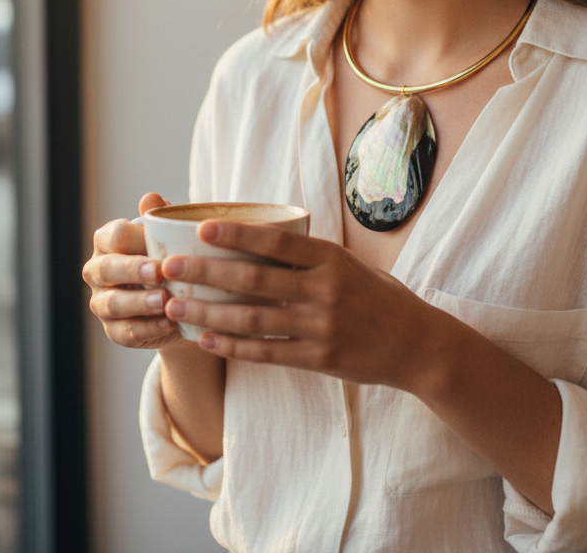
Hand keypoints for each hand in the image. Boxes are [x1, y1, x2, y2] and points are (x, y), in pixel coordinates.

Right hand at [83, 192, 180, 349]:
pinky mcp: (114, 331)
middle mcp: (98, 271)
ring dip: (138, 302)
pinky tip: (169, 322)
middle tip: (158, 272)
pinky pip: (126, 332)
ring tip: (164, 300)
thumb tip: (151, 198)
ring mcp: (102, 303)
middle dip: (131, 270)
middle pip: (106, 269)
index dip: (134, 240)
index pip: (113, 236)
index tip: (157, 245)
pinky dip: (148, 328)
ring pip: (112, 304)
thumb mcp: (170, 236)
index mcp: (108, 242)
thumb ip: (160, 218)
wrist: (183, 299)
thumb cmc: (171, 256)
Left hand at [161, 220, 438, 391]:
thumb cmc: (379, 296)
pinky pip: (267, 353)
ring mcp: (321, 327)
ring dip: (208, 311)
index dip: (238, 233)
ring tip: (174, 304)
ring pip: (253, 319)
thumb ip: (310, 258)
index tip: (201, 227)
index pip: (277, 241)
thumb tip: (258, 239)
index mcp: (332, 259)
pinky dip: (233, 346)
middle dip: (206, 272)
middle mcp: (325, 290)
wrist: (418, 344)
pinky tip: (205, 338)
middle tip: (169, 266)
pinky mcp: (320, 360)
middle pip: (255, 279)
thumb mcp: (351, 265)